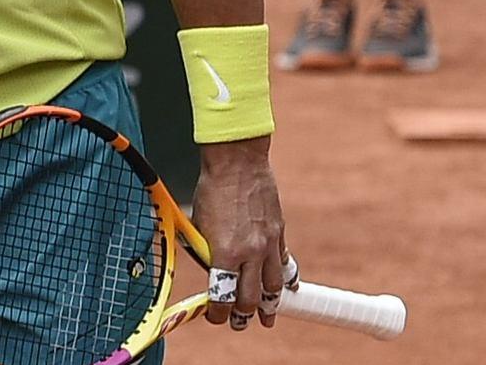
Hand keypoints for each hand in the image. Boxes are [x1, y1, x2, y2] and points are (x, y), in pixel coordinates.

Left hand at [192, 135, 286, 330]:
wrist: (238, 162)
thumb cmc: (213, 189)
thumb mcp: (200, 224)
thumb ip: (208, 251)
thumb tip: (211, 271)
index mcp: (224, 252)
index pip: (222, 295)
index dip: (218, 312)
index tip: (215, 317)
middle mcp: (250, 252)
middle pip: (251, 298)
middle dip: (244, 316)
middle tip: (239, 323)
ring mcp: (268, 244)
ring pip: (273, 287)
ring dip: (269, 305)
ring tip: (266, 316)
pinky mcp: (280, 234)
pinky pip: (284, 265)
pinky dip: (284, 279)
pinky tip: (285, 289)